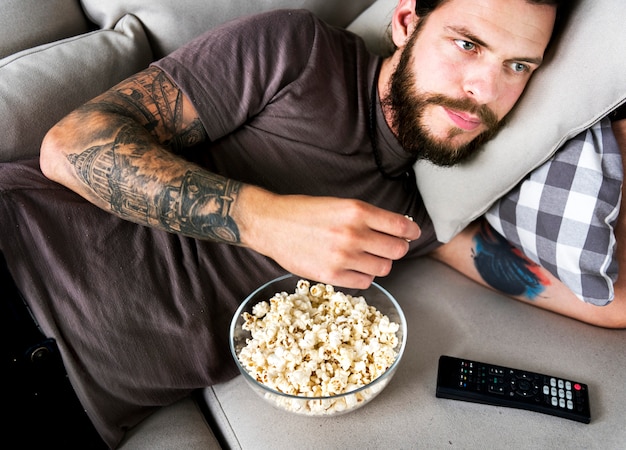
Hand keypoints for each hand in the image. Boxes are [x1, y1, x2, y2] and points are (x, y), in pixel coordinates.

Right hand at [235, 187, 420, 287]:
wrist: (271, 225)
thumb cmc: (304, 212)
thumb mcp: (338, 204)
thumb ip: (366, 216)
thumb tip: (397, 228)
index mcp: (356, 211)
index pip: (400, 226)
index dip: (411, 231)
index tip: (411, 233)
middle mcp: (353, 234)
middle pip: (397, 250)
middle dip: (396, 248)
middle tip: (387, 246)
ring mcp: (343, 257)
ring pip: (384, 268)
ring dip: (380, 263)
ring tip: (367, 257)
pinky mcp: (332, 275)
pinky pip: (365, 282)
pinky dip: (364, 276)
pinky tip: (354, 267)